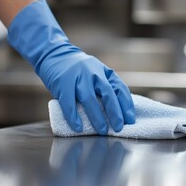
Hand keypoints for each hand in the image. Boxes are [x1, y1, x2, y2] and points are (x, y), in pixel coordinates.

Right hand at [7, 0, 134, 134]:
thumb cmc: (79, 70)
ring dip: (97, 117)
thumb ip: (106, 87)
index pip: (120, 89)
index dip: (127, 106)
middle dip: (115, 113)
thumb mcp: (97, 73)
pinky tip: (78, 127)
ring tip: (102, 131)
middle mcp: (94, 73)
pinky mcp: (62, 84)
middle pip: (108, 94)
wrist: (55, 54)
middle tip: (118, 128)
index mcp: (104, 72)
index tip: (130, 121)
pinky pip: (69, 103)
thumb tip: (119, 112)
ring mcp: (78, 78)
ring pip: (90, 99)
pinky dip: (74, 117)